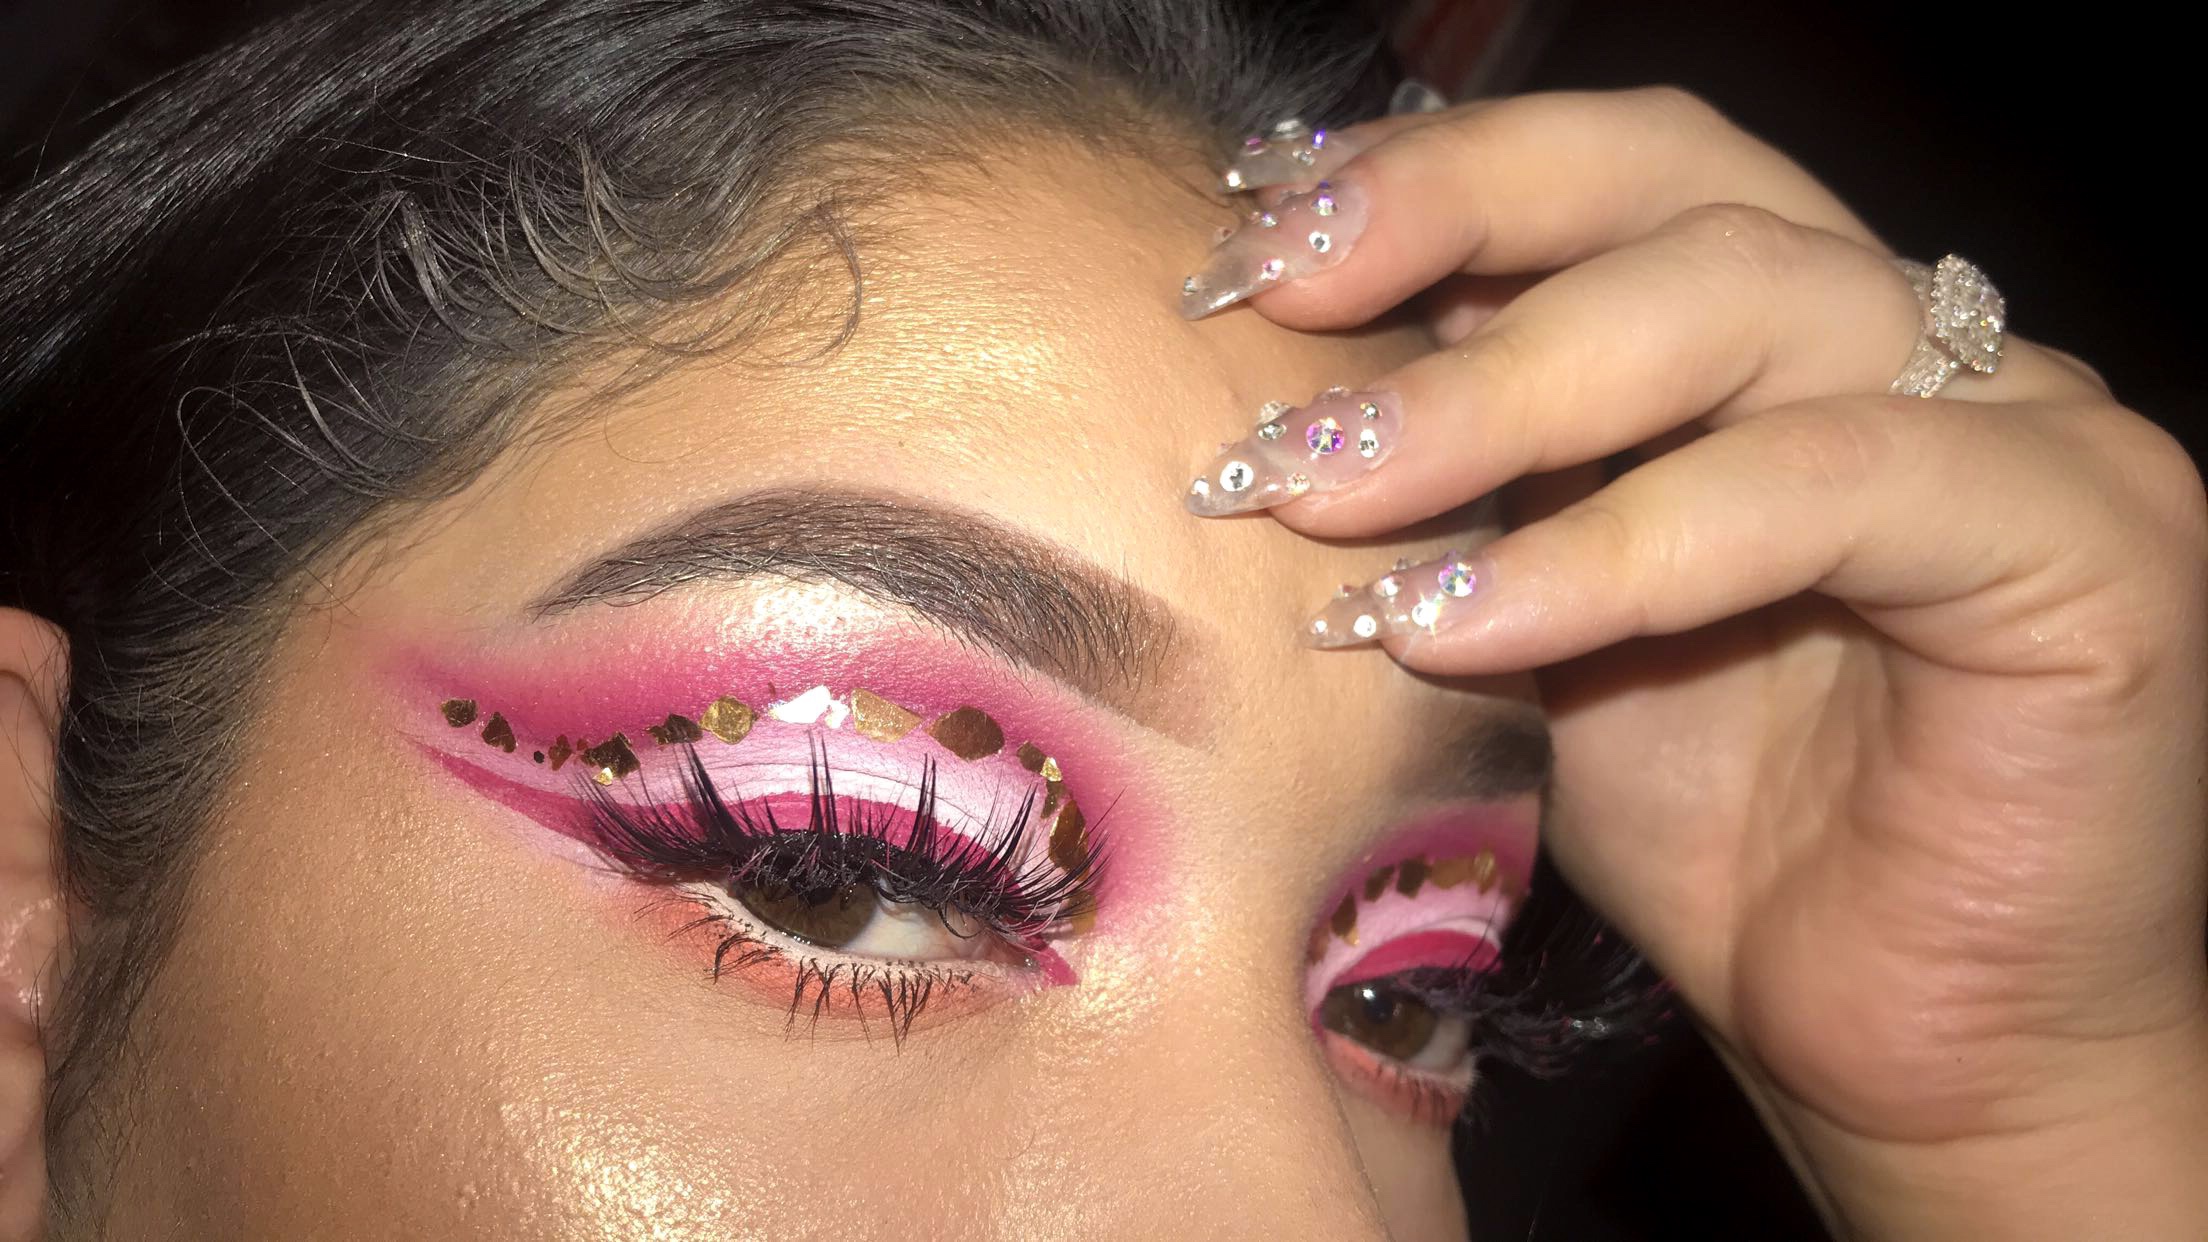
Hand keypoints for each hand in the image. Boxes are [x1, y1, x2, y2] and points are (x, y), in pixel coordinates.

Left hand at [1181, 89, 2207, 1238]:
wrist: (1912, 1052)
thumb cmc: (1723, 845)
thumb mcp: (1537, 634)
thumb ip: (1455, 503)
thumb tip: (1267, 410)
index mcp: (1772, 339)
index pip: (1600, 177)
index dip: (1419, 182)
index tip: (1234, 251)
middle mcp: (1902, 342)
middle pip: (1673, 177)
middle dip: (1444, 218)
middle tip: (1258, 308)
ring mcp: (2022, 422)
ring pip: (1745, 304)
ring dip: (1495, 394)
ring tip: (1318, 491)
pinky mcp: (2095, 543)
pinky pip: (1831, 490)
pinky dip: (1621, 546)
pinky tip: (1456, 625)